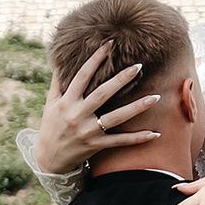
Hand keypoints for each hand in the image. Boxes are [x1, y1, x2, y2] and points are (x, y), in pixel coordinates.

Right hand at [31, 41, 158, 175]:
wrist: (49, 159)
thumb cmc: (51, 126)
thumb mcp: (51, 103)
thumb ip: (58, 82)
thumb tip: (61, 59)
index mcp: (67, 101)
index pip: (82, 76)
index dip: (95, 60)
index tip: (109, 45)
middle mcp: (77, 115)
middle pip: (102, 94)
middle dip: (121, 79)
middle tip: (138, 66)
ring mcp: (88, 131)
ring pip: (116, 117)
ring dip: (137, 107)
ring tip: (156, 97)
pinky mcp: (96, 145)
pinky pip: (120, 141)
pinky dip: (137, 138)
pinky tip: (155, 133)